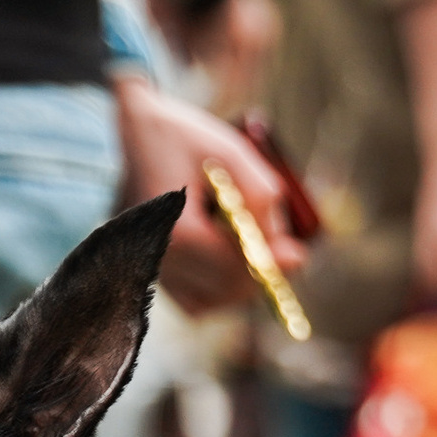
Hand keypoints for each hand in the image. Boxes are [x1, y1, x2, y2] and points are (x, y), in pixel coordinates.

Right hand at [111, 75, 308, 315]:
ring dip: (237, 287)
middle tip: (287, 253)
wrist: (137, 133)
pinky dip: (215, 291)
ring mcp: (149, 268)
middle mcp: (157, 256)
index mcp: (176, 229)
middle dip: (259, 276)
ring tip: (258, 255)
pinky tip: (231, 265)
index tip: (299, 256)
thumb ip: (260, 198)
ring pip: (207, 303)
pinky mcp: (148, 271)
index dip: (270, 266)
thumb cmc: (186, 137)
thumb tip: (285, 251)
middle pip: (223, 290)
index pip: (233, 268)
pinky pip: (189, 301)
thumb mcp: (232, 153)